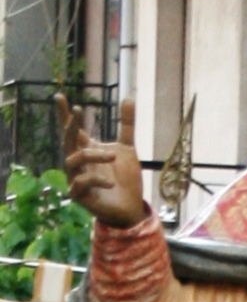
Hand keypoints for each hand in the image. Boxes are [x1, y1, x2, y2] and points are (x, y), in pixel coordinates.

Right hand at [55, 94, 144, 227]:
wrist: (131, 205)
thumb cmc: (125, 178)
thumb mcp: (128, 148)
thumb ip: (127, 125)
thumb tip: (129, 98)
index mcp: (88, 150)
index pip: (74, 130)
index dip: (66, 114)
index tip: (60, 96)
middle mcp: (79, 163)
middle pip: (68, 141)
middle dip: (71, 125)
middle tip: (79, 110)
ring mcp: (76, 178)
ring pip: (73, 160)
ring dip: (93, 155)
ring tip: (114, 157)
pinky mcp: (79, 195)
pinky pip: (80, 183)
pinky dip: (96, 179)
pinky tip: (111, 182)